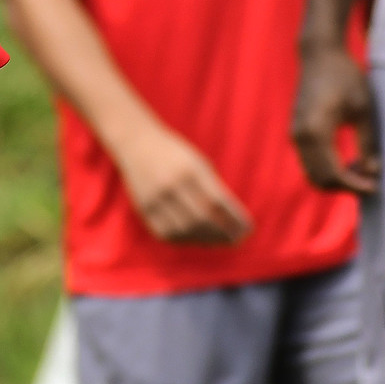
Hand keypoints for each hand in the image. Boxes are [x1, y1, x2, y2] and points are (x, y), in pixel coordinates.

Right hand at [114, 122, 252, 244]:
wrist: (136, 142)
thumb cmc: (175, 153)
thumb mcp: (197, 163)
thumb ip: (212, 188)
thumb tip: (232, 222)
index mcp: (188, 169)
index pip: (217, 201)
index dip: (235, 219)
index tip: (248, 228)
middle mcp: (170, 184)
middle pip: (202, 218)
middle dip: (223, 233)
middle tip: (237, 239)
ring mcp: (154, 198)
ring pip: (185, 229)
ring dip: (206, 239)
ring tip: (220, 241)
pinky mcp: (143, 208)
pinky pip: (166, 232)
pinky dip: (185, 239)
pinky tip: (197, 238)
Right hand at [291, 41, 379, 193]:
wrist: (320, 55)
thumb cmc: (344, 77)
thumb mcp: (363, 109)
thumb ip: (367, 144)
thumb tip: (373, 172)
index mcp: (315, 130)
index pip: (333, 174)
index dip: (355, 186)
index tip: (376, 186)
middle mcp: (300, 136)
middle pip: (320, 180)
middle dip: (346, 187)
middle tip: (371, 180)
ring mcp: (295, 134)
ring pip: (313, 174)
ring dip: (337, 180)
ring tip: (362, 169)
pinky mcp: (297, 131)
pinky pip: (310, 162)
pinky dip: (328, 170)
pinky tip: (349, 161)